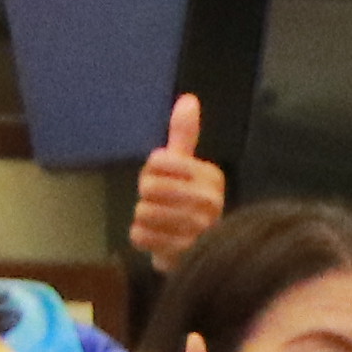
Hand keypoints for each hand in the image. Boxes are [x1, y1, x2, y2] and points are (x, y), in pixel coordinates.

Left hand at [127, 92, 224, 268]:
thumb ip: (184, 134)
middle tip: (162, 205)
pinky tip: (160, 240)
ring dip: (145, 220)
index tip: (165, 181)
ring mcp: (200, 228)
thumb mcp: (185, 166)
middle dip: (147, 197)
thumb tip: (188, 98)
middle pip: (149, 187)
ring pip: (143, 212)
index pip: (157, 161)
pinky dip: (144, 239)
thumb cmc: (187, 202)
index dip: (151, 171)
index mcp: (211, 176)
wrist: (201, 250)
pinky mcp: (185, 253)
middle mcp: (211, 201)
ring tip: (163, 224)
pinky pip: (140, 236)